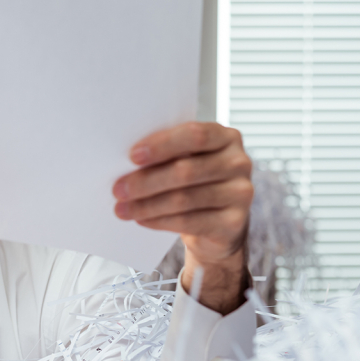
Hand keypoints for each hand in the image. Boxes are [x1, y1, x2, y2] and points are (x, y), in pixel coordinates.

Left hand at [112, 122, 252, 313]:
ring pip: (184, 199)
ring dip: (147, 205)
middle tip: (118, 189)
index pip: (194, 135)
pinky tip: (142, 219)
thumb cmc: (196, 184)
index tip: (132, 156)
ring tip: (122, 208)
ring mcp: (241, 193)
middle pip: (186, 170)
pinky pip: (189, 221)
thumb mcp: (187, 161)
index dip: (162, 145)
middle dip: (146, 181)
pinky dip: (159, 221)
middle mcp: (239, 162)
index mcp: (226, 137)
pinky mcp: (234, 222)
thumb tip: (124, 163)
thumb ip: (168, 156)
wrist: (219, 225)